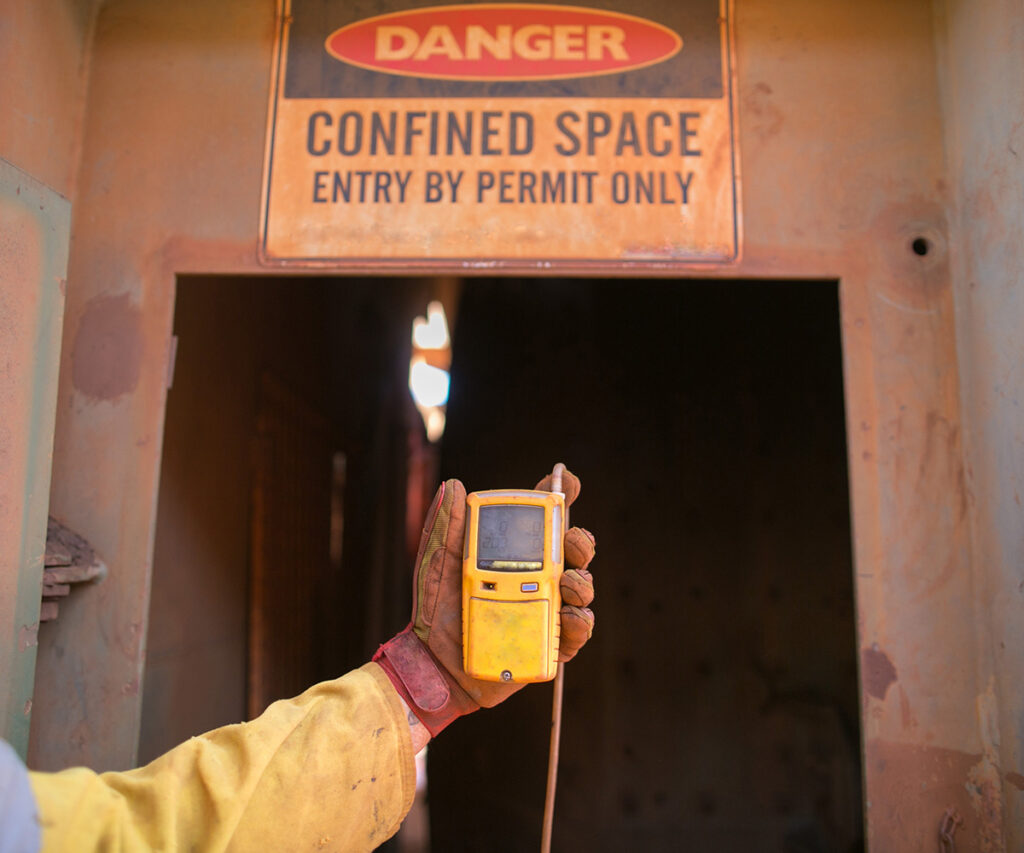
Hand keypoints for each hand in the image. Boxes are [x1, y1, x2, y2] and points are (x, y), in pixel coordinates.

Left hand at [374, 470, 595, 738]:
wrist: (432, 664)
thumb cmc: (436, 610)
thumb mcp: (438, 563)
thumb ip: (447, 526)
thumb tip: (455, 485)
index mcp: (514, 552)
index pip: (544, 519)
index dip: (560, 495)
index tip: (569, 480)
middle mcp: (537, 577)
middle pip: (572, 552)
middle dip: (579, 541)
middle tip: (570, 540)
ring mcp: (547, 610)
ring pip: (580, 589)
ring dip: (581, 581)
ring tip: (565, 583)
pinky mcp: (550, 644)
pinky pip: (576, 632)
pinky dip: (579, 621)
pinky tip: (569, 616)